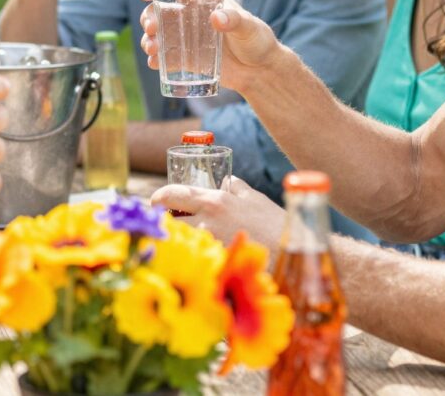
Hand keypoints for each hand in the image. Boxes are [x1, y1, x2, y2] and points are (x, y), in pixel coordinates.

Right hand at [137, 0, 280, 94]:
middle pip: (160, 11)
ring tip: (151, 48)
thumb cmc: (258, 41)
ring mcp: (187, 38)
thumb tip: (216, 18)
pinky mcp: (187, 58)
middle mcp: (192, 17)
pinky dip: (156, 59)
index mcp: (204, 0)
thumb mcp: (249, 27)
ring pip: (159, 34)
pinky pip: (165, 57)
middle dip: (149, 17)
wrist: (261, 71)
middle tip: (152, 28)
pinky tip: (154, 63)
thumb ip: (234, 20)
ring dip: (149, 39)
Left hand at [150, 177, 284, 252]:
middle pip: (169, 221)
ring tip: (185, 242)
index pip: (172, 194)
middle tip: (169, 224)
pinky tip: (199, 259)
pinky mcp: (215, 263)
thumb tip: (225, 180)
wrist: (291, 252)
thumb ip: (236, 187)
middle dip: (165, 222)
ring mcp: (210, 245)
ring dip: (179, 240)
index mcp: (214, 201)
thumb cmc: (274, 223)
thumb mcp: (254, 197)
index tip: (154, 201)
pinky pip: (196, 258)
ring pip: (181, 241)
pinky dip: (193, 257)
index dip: (158, 197)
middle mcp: (207, 222)